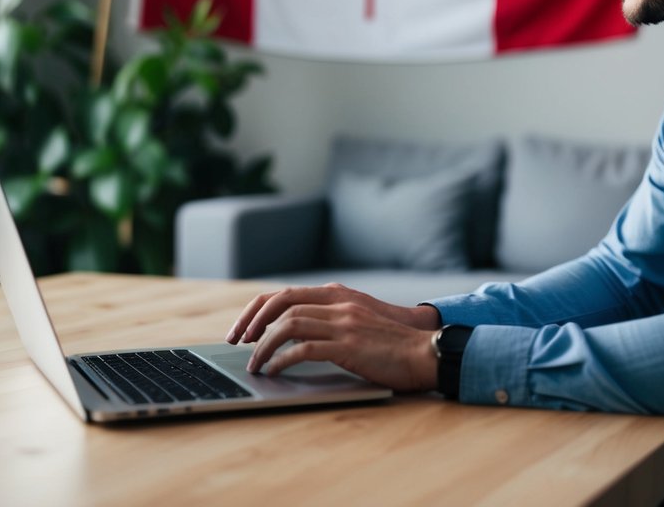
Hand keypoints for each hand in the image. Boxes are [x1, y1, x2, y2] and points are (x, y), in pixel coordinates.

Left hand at [246, 300, 438, 391]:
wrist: (425, 352)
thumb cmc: (392, 345)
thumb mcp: (359, 322)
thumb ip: (332, 320)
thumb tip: (297, 335)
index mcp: (338, 297)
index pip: (285, 293)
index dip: (258, 309)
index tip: (244, 328)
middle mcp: (338, 305)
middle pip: (281, 303)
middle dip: (253, 322)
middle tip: (238, 342)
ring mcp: (344, 324)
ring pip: (289, 325)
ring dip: (264, 345)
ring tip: (255, 364)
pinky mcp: (349, 346)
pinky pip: (305, 349)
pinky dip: (284, 360)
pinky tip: (276, 371)